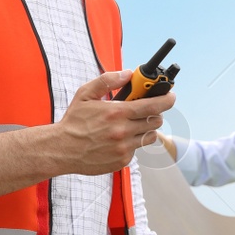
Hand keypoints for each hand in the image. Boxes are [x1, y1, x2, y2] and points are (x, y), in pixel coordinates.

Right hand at [51, 70, 175, 175]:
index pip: (153, 106)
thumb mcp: (85, 94)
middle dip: (154, 114)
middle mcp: (124, 131)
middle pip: (156, 121)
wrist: (63, 149)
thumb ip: (107, 80)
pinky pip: (137, 149)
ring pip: (149, 136)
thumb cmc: (74, 121)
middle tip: (145, 110)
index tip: (171, 96)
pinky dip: (132, 142)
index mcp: (117, 112)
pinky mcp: (122, 160)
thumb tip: (127, 74)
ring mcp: (124, 148)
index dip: (167, 100)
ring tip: (132, 124)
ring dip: (145, 128)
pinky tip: (118, 139)